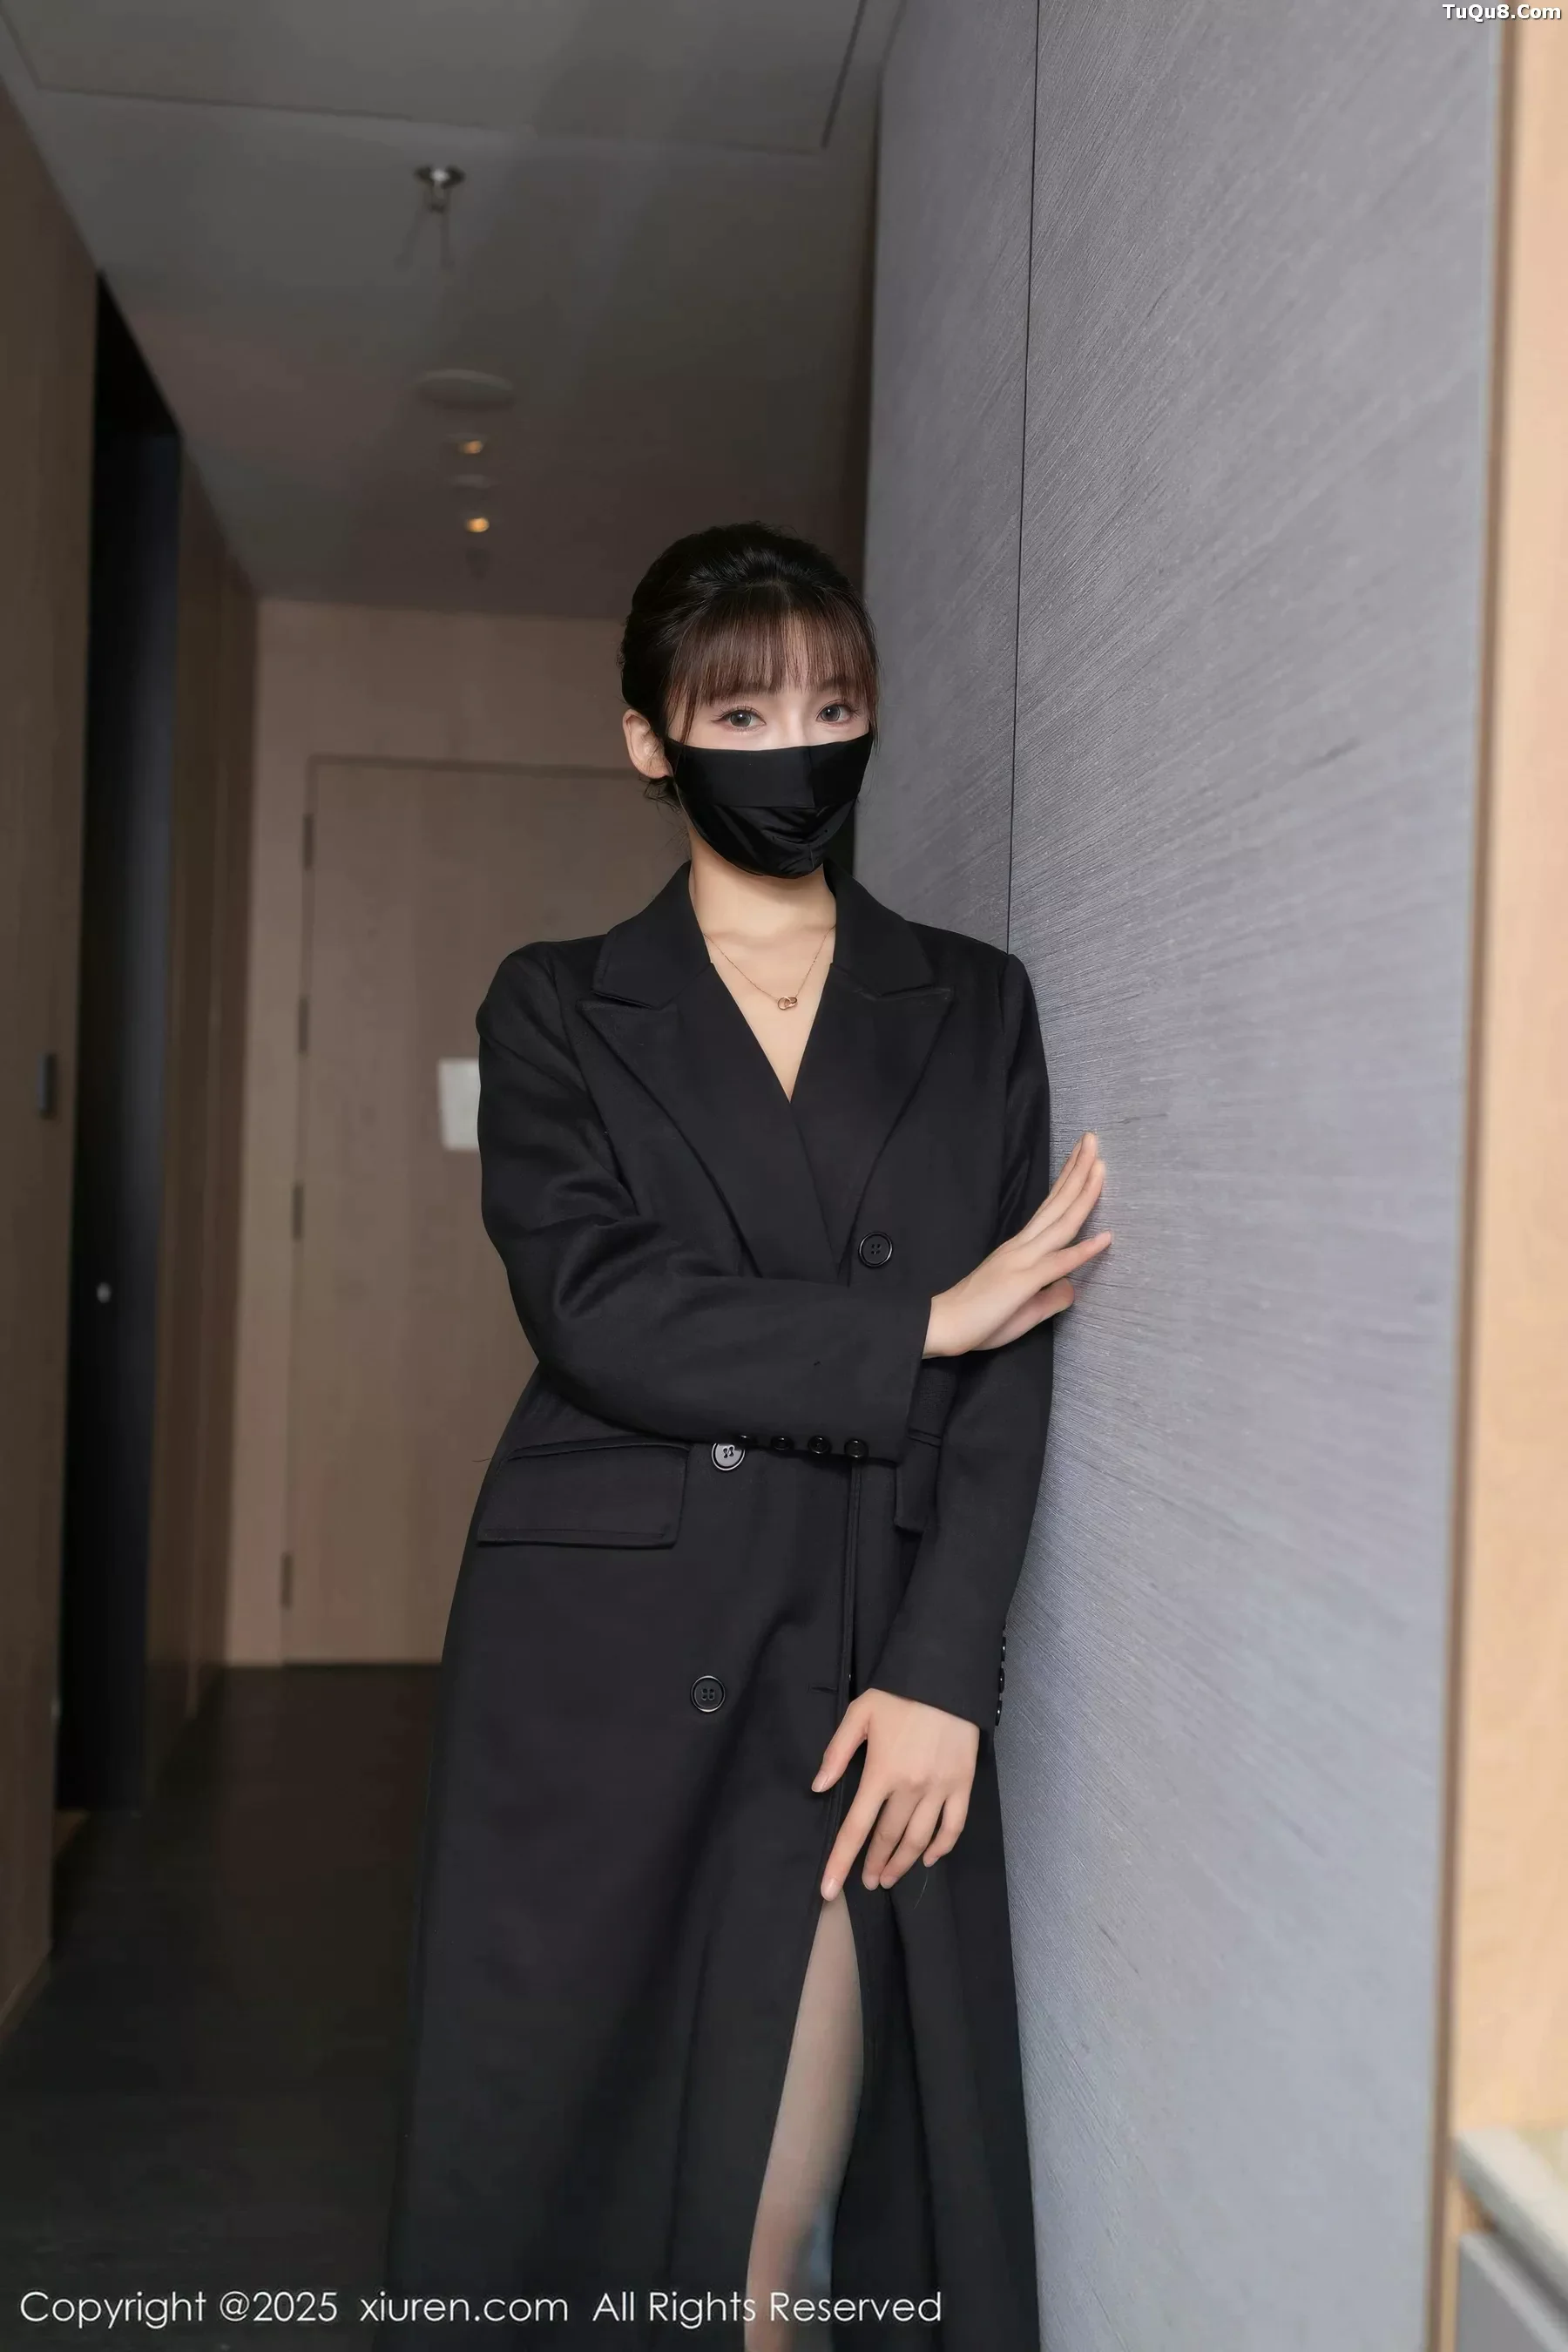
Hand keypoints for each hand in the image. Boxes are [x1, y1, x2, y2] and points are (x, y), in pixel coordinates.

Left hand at [812, 1689, 979, 1896]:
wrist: (946, 1677)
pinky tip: (929, 1859)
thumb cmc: (899, 1695)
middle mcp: (911, 1787)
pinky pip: (953, 1826)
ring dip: (903, 1863)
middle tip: (867, 1881)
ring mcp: (940, 1788)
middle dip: (874, 1865)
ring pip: (920, 1840)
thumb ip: (836, 1753)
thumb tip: (818, 1788)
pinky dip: (941, 1848)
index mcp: (881, 1772)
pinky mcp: (963, 1785)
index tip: (828, 1889)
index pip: (856, 1828)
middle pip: (888, 1838)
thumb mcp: (859, 1714)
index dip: (840, 1861)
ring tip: (890, 1877)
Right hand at [925, 1130, 1110, 1356]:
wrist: (941, 1325)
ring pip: (1061, 1222)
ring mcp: (1023, 1260)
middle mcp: (1023, 1246)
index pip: (1050, 1208)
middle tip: (1093, 1139)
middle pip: (1058, 1203)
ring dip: (1084, 1193)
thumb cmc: (977, 1318)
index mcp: (1020, 1248)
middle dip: (1078, 1170)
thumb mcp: (1023, 1308)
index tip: (1084, 1158)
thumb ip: (1049, 1296)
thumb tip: (1072, 1288)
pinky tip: (1106, 1237)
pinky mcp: (1024, 1280)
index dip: (1068, 1181)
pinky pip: (1059, 1262)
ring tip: (1100, 1164)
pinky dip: (1083, 1250)